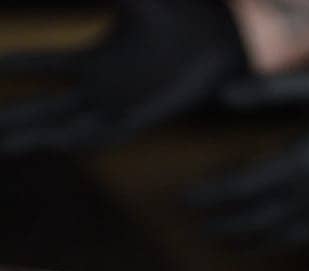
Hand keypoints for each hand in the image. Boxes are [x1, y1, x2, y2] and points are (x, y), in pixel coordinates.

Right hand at [0, 0, 246, 153]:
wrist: (217, 41)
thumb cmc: (181, 19)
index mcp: (96, 63)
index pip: (42, 65)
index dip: (13, 66)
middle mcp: (102, 91)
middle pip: (43, 108)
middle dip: (13, 120)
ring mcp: (118, 108)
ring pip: (63, 126)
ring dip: (35, 134)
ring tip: (4, 144)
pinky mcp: (140, 119)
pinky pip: (101, 131)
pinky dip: (78, 135)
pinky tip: (54, 139)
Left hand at [193, 55, 308, 248]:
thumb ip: (273, 92)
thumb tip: (225, 95)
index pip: (249, 188)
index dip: (216, 196)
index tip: (188, 199)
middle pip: (265, 220)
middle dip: (231, 225)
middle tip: (202, 230)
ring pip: (292, 236)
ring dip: (260, 241)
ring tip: (235, 243)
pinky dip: (299, 241)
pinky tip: (288, 239)